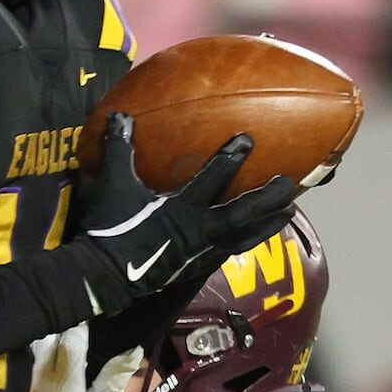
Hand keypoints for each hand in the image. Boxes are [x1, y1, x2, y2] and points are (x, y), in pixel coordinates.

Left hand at [29, 323, 142, 391]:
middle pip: (51, 335)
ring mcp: (29, 377)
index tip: (94, 322)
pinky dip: (44, 346)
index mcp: (65, 383)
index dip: (83, 327)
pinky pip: (31, 353)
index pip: (71, 341)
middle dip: (67, 327)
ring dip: (54, 334)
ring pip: (39, 341)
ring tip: (71, 338)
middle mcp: (42, 375)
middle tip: (83, 329)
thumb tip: (135, 349)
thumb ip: (117, 376)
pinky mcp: (22, 379)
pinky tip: (56, 349)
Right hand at [77, 112, 295, 314]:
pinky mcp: (196, 268)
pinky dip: (247, 241)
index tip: (248, 140)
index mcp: (182, 208)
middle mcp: (199, 231)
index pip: (213, 180)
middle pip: (243, 214)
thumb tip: (120, 115)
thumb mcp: (114, 184)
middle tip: (289, 183)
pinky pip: (230, 252)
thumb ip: (120, 149)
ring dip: (268, 224)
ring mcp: (201, 252)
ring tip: (289, 211)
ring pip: (244, 237)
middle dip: (267, 198)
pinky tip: (255, 235)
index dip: (230, 159)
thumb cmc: (111, 227)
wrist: (102, 276)